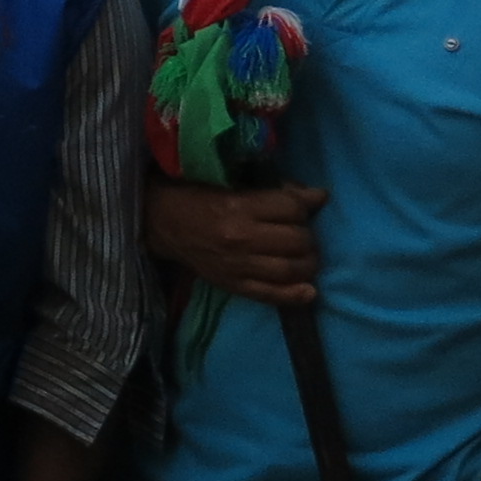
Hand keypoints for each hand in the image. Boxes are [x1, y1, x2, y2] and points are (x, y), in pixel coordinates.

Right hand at [147, 179, 324, 306]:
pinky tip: (309, 291)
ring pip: (291, 269)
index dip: (305, 205)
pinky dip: (295, 295)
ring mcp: (237, 266)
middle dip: (307, 235)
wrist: (160, 223)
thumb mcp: (233, 184)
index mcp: (239, 207)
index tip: (304, 205)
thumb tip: (320, 197)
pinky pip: (271, 295)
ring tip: (305, 257)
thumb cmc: (197, 197)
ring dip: (308, 263)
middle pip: (297, 240)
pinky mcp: (232, 285)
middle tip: (302, 232)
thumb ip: (275, 191)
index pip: (292, 208)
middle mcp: (241, 238)